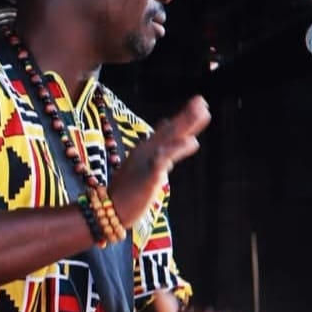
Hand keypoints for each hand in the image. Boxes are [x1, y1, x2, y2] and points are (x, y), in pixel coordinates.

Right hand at [108, 96, 210, 228]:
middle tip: (202, 101)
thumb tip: (162, 154)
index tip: (199, 104)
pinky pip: (164, 159)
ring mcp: (147, 161)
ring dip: (186, 124)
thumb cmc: (125, 193)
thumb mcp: (141, 171)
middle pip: (171, 131)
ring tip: (202, 111)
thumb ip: (156, 159)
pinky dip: (177, 148)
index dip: (183, 118)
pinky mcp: (149, 174)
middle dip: (187, 116)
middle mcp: (147, 151)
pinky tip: (192, 141)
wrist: (108, 210)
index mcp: (146, 150)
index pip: (167, 132)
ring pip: (170, 139)